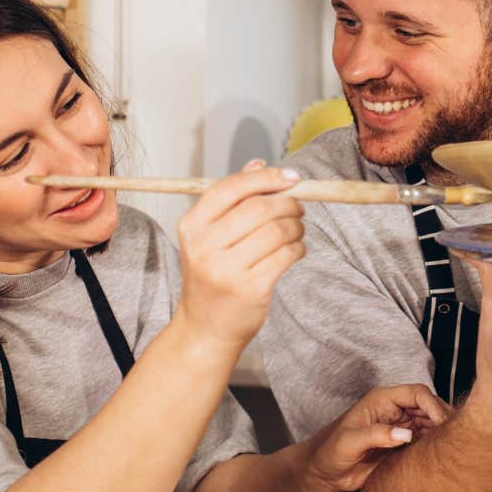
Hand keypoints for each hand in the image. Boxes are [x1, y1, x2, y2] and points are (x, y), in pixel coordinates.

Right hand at [173, 160, 304, 352]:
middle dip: (288, 203)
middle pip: (259, 208)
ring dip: (296, 226)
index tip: (291, 177)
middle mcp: (205, 246)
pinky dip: (298, 248)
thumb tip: (259, 163)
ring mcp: (226, 270)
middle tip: (299, 206)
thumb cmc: (212, 275)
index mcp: (192, 225)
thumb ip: (233, 199)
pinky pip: (286, 256)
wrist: (205, 327)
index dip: (266, 177)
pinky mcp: (250, 289)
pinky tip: (296, 250)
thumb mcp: (210, 235)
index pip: (231, 187)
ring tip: (297, 229)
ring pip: (276, 231)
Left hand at [304, 384, 451, 491]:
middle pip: (429, 406)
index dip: (433, 405)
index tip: (443, 423)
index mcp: (382, 400)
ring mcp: (400, 427)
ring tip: (450, 448)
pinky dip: (435, 446)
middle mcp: (395, 410)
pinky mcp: (403, 444)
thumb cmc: (331, 452)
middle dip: (442, 418)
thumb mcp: (350, 442)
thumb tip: (406, 434)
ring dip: (440, 433)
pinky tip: (440, 456)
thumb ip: (377, 435)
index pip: (417, 393)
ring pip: (431, 423)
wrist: (326, 473)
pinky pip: (425, 440)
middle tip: (453, 438)